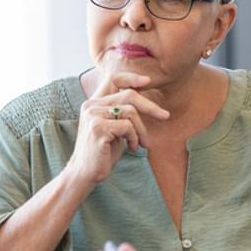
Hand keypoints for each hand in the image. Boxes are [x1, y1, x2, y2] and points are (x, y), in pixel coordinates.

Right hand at [65, 70, 169, 184]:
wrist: (85, 174)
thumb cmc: (103, 152)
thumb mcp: (115, 129)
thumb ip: (123, 113)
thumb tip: (147, 101)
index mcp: (94, 103)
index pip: (112, 78)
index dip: (131, 77)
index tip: (147, 81)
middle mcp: (91, 105)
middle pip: (128, 94)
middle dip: (150, 106)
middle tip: (165, 116)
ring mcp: (93, 116)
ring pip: (130, 112)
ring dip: (141, 130)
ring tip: (141, 143)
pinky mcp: (98, 128)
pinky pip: (127, 126)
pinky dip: (134, 138)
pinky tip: (132, 148)